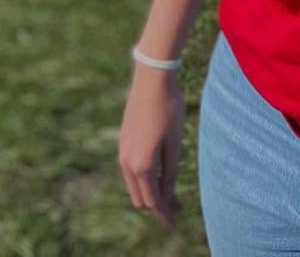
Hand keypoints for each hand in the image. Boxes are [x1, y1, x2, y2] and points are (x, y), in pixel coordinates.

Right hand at [118, 63, 184, 225]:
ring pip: (135, 184)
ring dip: (150, 191)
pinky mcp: (123, 142)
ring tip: (169, 193)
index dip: (164, 212)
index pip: (153, 199)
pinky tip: (157, 174)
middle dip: (158, 204)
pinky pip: (132, 170)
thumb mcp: (174, 141)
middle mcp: (127, 163)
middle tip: (177, 207)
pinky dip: (144, 178)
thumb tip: (167, 194)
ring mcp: (123, 153)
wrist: (151, 79)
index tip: (174, 220)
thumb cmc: (168, 108)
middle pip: (141, 196)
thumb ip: (169, 170)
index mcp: (142, 165)